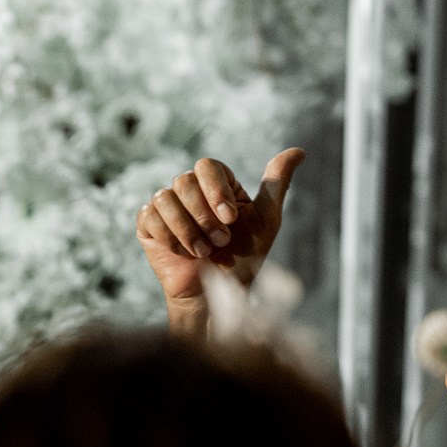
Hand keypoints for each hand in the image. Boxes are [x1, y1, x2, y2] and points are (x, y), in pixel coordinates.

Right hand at [136, 148, 303, 335]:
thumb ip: (276, 183)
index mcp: (216, 185)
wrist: (216, 294)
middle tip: (219, 241)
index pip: (206, 166)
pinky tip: (183, 253)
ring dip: (186, 229)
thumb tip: (298, 151)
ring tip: (202, 252)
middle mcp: (189, 192)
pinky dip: (169, 237)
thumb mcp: (265, 219)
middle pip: (183, 181)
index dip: (215, 190)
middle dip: (203, 216)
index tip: (230, 218)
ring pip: (164, 198)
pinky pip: (149, 217)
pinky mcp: (148, 226)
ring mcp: (166, 208)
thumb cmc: (242, 259)